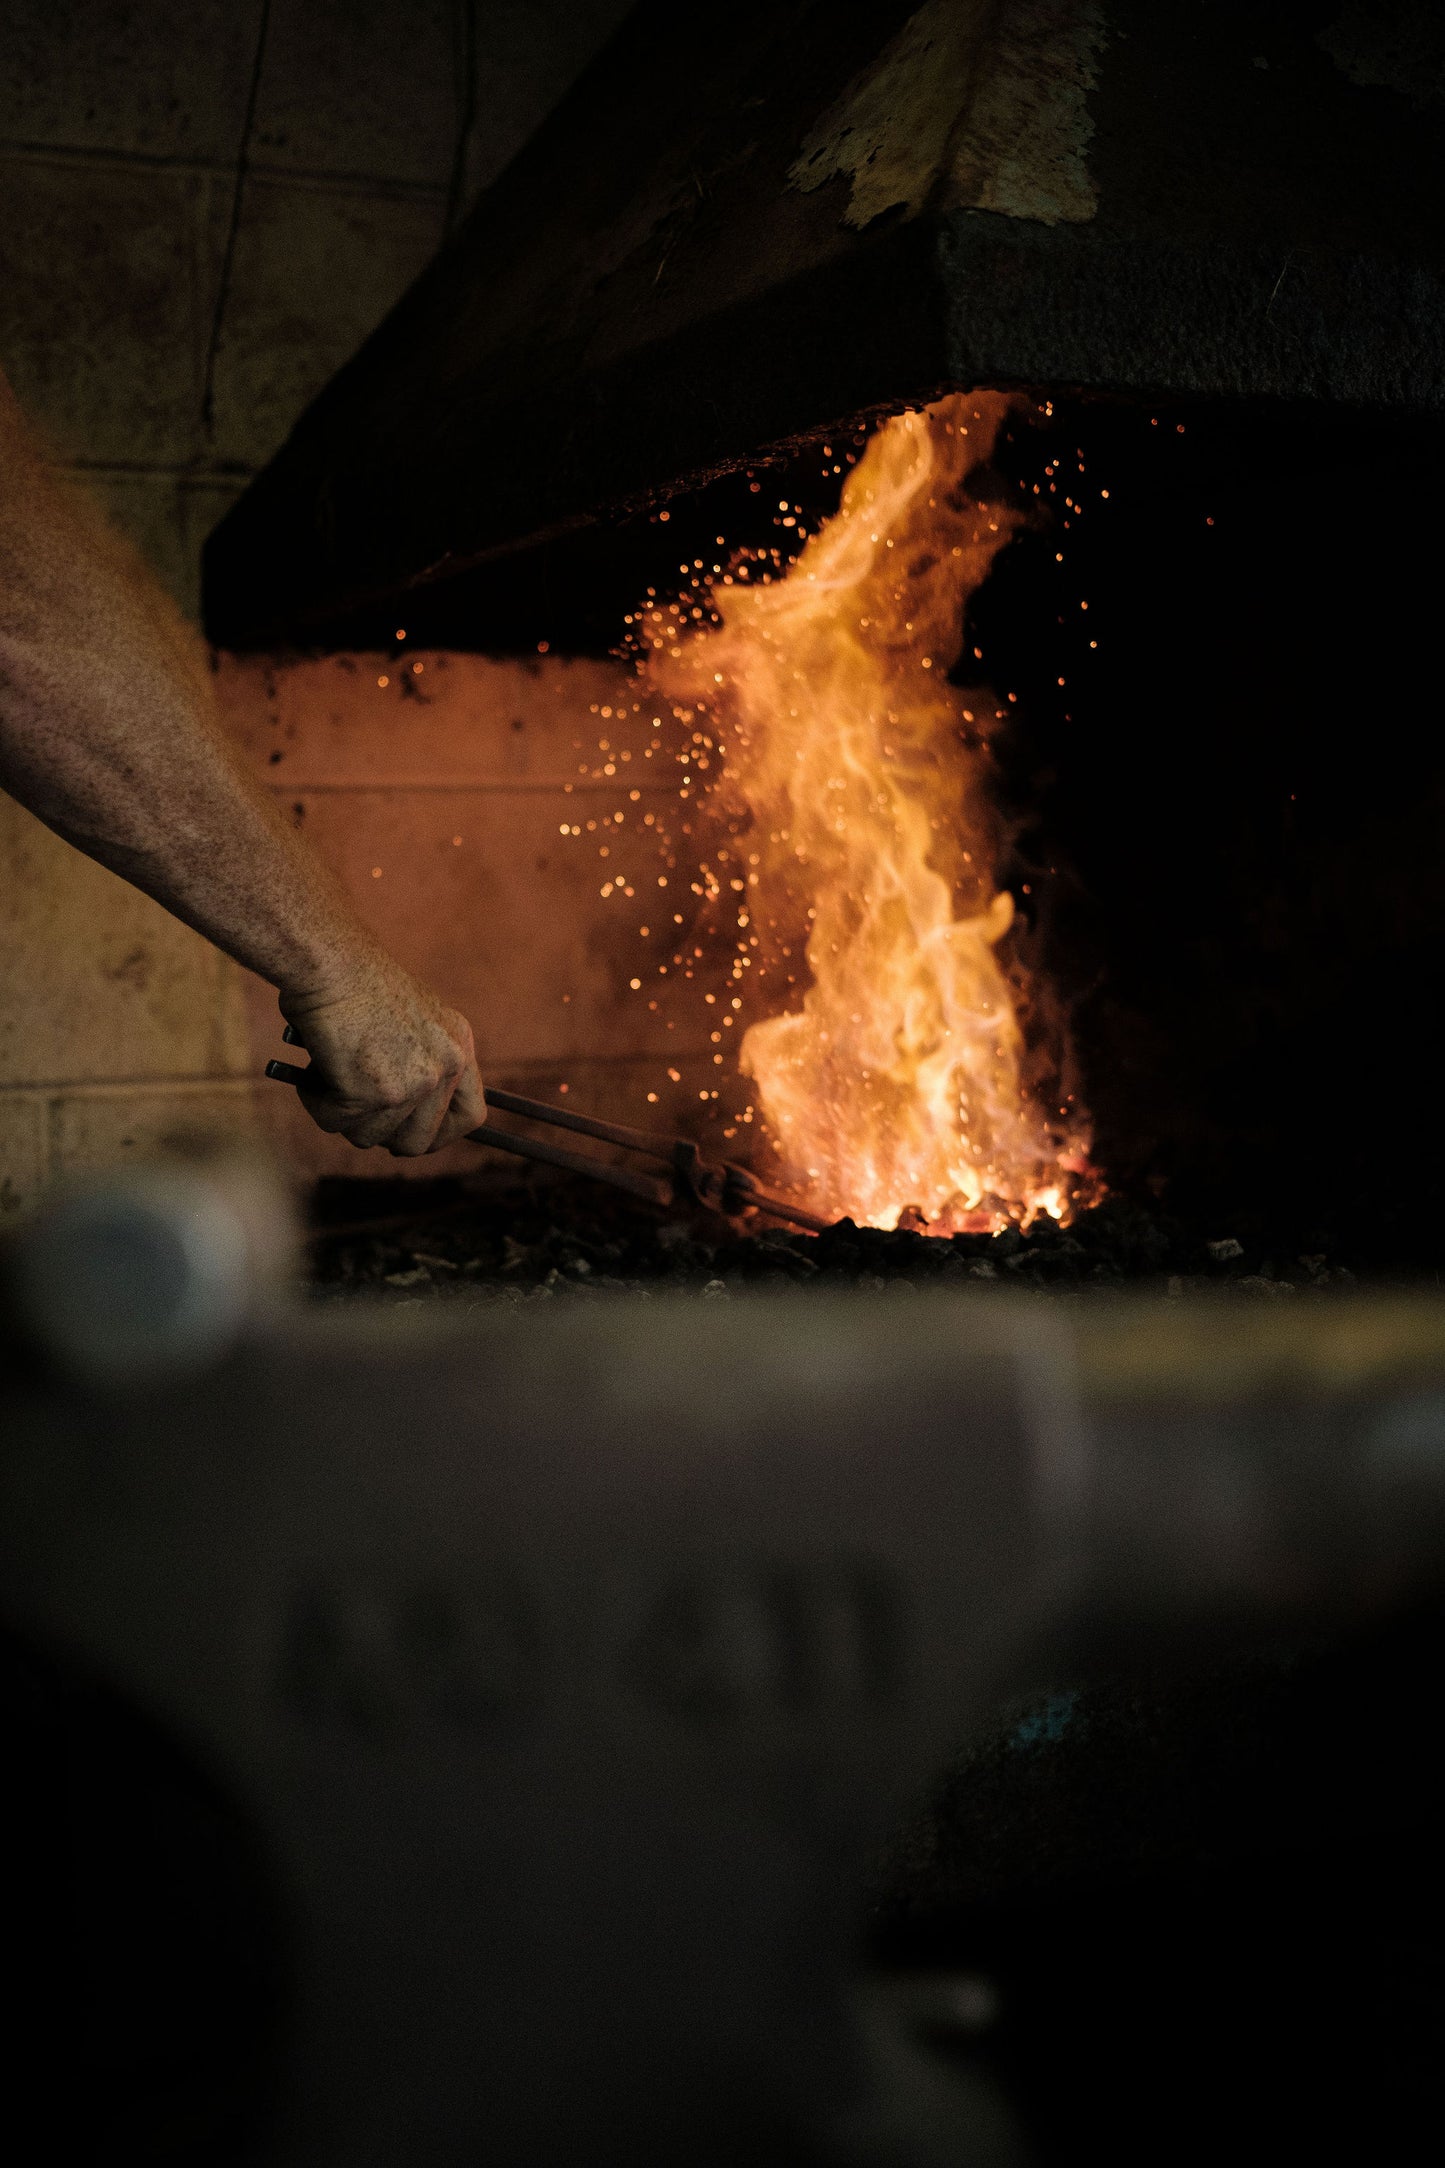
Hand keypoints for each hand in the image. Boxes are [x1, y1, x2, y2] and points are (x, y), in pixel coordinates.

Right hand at [278, 954, 485, 1155]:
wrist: (331, 961)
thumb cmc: (356, 980)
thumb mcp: (412, 1019)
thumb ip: (417, 1062)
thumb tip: (395, 1115)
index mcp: (459, 1047)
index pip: (470, 1117)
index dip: (439, 1134)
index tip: (410, 1132)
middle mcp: (444, 1069)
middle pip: (418, 1142)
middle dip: (382, 1133)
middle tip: (355, 1111)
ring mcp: (412, 1086)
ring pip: (370, 1136)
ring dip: (344, 1115)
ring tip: (326, 1077)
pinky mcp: (372, 1095)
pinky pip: (335, 1122)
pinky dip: (316, 1103)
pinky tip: (310, 1073)